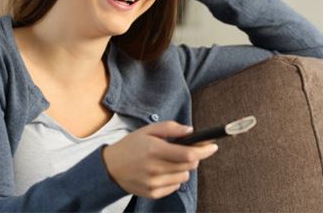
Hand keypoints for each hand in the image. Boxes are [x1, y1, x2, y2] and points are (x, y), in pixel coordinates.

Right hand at [101, 121, 218, 199]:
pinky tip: (163, 171)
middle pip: (189, 166)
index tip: (213, 146)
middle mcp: (154, 168)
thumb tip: (190, 130)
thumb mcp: (147, 130)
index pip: (188, 154)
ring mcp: (153, 183)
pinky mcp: (152, 193)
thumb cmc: (131, 146)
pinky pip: (175, 186)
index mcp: (154, 149)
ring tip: (170, 161)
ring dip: (183, 168)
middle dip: (193, 157)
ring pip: (184, 176)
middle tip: (187, 150)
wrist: (110, 168)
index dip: (204, 150)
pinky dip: (174, 178)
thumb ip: (170, 128)